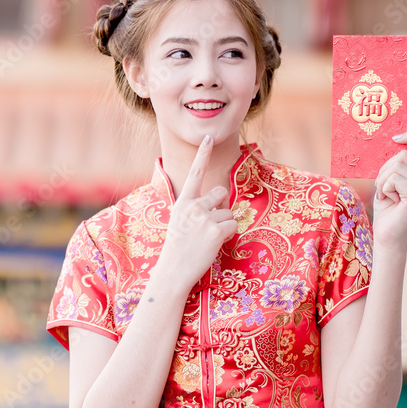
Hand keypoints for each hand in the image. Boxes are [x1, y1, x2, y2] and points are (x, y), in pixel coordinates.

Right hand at [157, 136, 238, 289]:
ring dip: (224, 225)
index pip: (195, 173)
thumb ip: (195, 208)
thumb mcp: (180, 221)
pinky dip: (228, 236)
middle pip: (221, 193)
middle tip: (208, 226)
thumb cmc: (178, 247)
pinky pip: (233, 226)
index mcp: (183, 202)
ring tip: (207, 239)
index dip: (202, 154)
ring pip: (229, 212)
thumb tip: (219, 201)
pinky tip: (213, 244)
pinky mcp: (216, 230)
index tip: (208, 136)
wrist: (173, 270)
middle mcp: (193, 206)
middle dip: (221, 207)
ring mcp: (205, 218)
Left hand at [371, 132, 406, 250]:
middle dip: (385, 170)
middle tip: (382, 187)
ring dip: (383, 180)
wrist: (387, 236)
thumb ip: (396, 165)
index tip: (396, 137)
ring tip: (386, 195)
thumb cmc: (387, 210)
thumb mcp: (391, 182)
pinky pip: (394, 179)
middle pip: (403, 156)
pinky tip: (389, 200)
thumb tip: (394, 142)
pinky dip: (384, 187)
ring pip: (397, 166)